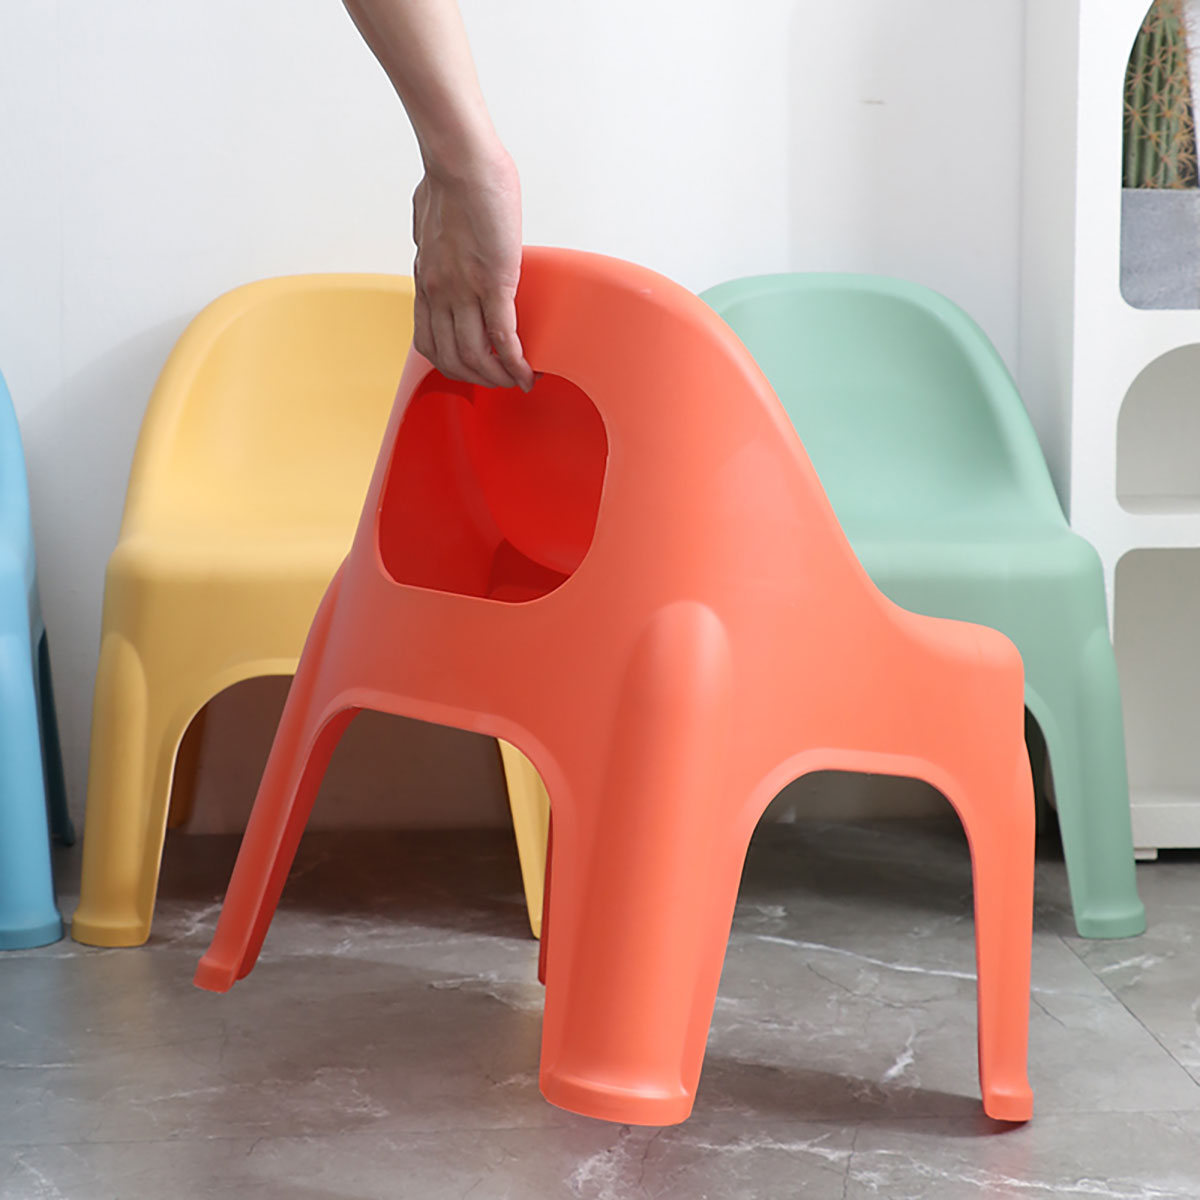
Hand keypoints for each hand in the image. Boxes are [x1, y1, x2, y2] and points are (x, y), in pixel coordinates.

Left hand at [411, 147, 533, 390]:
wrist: (460, 161)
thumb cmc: (448, 179)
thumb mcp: (428, 220)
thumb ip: (434, 239)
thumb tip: (438, 234)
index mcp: (426, 281)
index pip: (428, 342)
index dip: (450, 365)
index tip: (472, 369)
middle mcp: (439, 293)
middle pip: (451, 358)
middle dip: (477, 379)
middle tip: (500, 382)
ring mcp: (464, 291)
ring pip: (476, 356)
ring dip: (499, 377)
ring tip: (518, 379)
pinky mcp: (493, 283)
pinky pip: (503, 337)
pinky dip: (516, 362)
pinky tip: (528, 370)